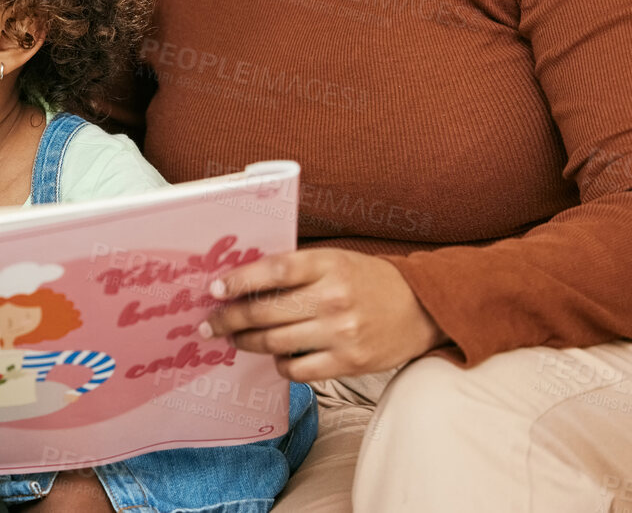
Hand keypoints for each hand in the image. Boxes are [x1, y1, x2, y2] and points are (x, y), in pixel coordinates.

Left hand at [201, 248, 447, 381]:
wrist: (421, 308)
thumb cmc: (367, 281)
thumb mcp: (334, 261)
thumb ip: (294, 269)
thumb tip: (240, 282)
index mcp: (328, 265)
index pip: (275, 270)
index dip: (239, 280)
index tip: (215, 288)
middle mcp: (333, 298)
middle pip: (266, 312)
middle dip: (229, 319)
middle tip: (210, 324)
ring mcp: (342, 333)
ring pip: (275, 343)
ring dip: (247, 342)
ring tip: (235, 339)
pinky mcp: (349, 363)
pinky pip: (298, 370)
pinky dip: (280, 365)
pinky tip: (276, 356)